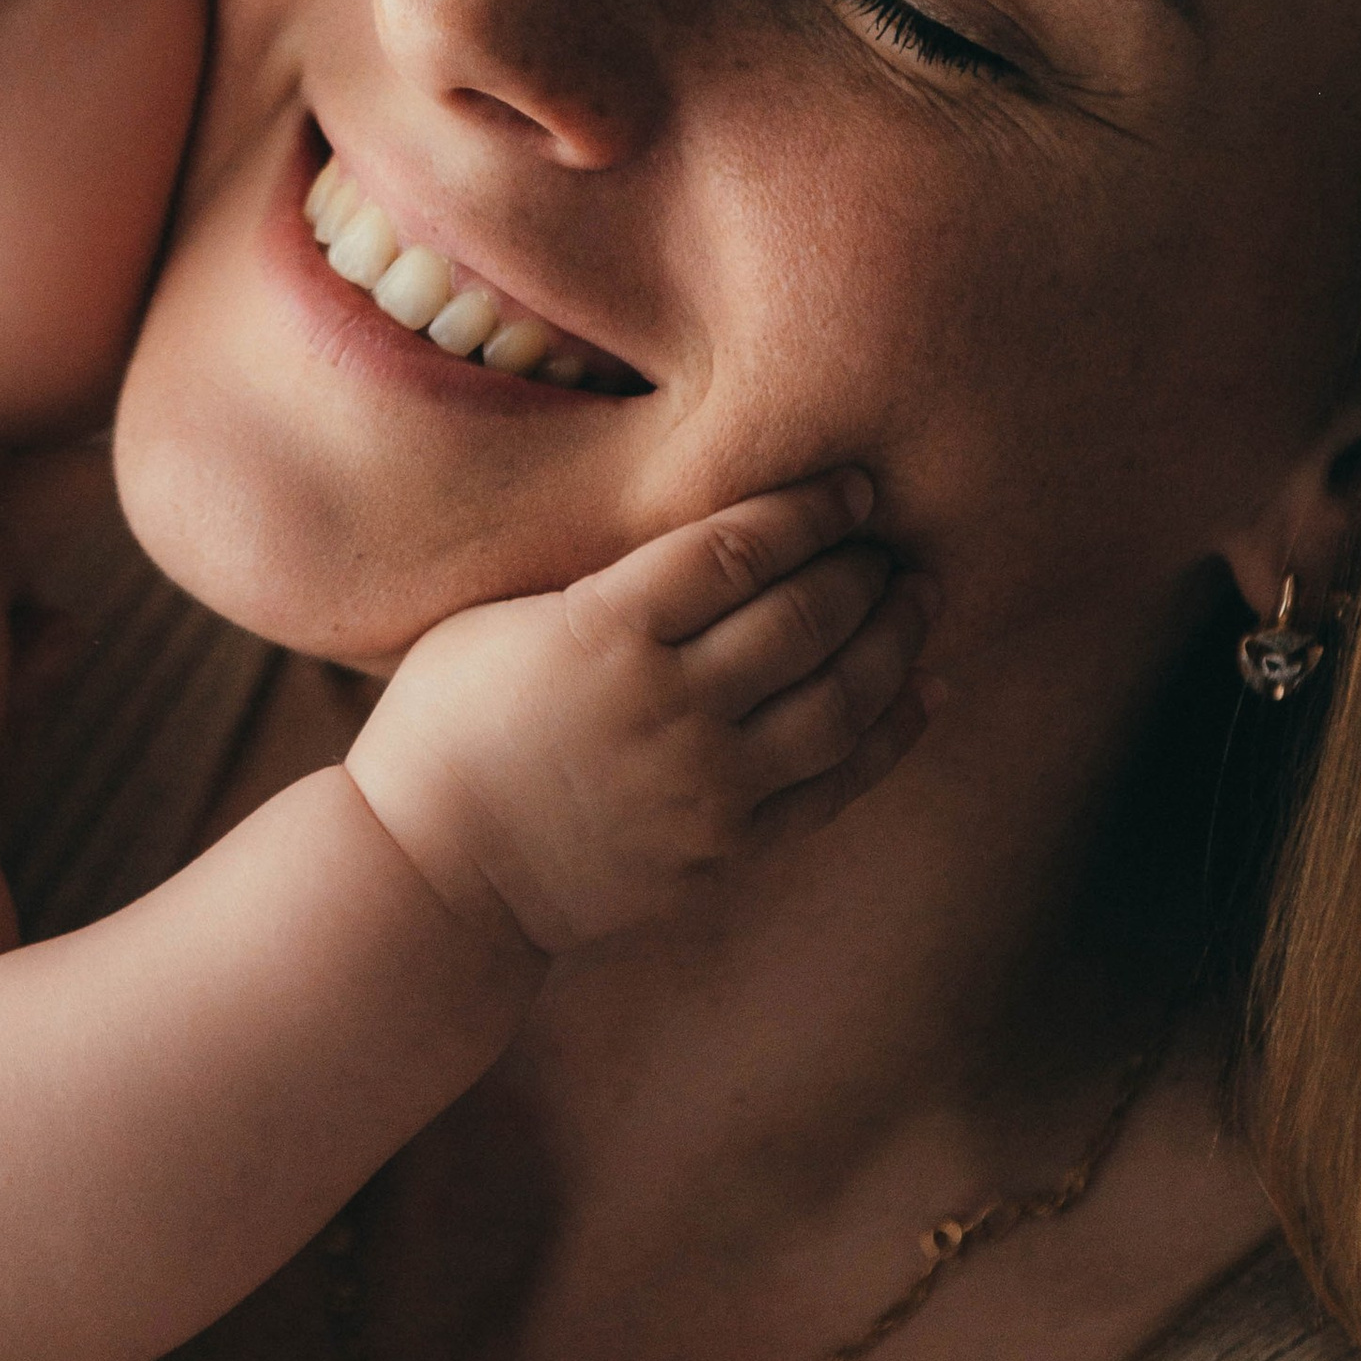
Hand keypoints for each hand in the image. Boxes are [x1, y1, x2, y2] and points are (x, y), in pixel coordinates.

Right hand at [345, 469, 935, 955]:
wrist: (435, 873)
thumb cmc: (448, 725)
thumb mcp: (502, 616)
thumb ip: (604, 583)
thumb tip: (708, 543)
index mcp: (606, 629)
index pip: (739, 548)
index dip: (810, 510)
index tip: (854, 488)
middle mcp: (670, 703)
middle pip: (804, 615)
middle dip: (862, 569)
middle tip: (889, 542)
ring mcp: (707, 783)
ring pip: (840, 698)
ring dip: (894, 638)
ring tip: (919, 598)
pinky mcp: (728, 848)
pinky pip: (837, 784)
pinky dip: (893, 733)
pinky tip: (924, 691)